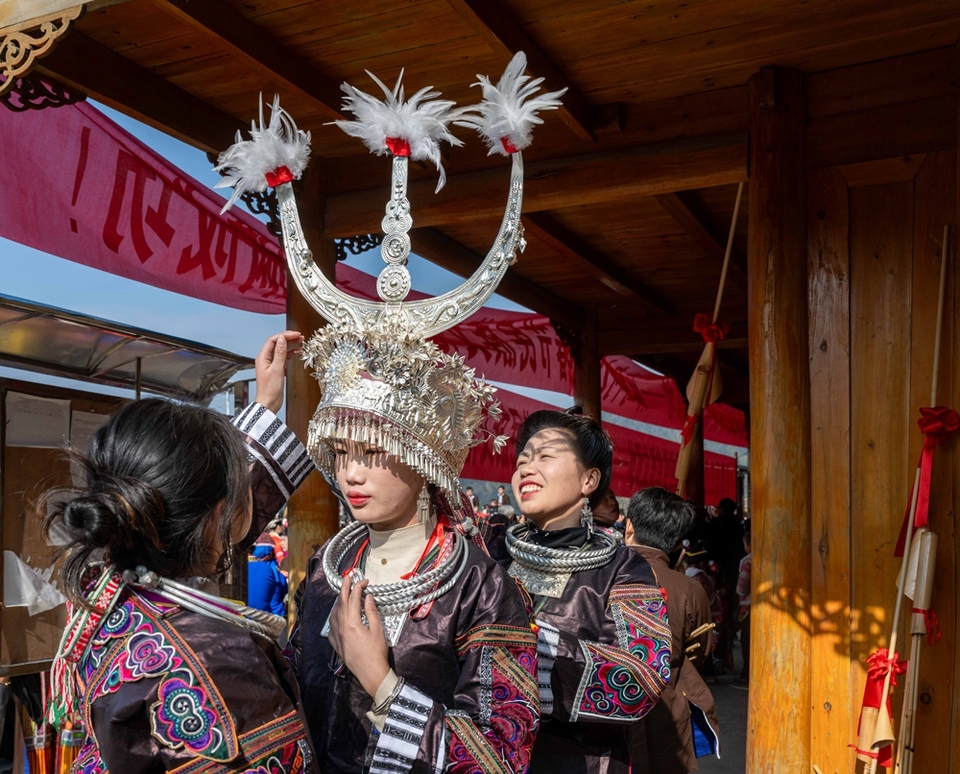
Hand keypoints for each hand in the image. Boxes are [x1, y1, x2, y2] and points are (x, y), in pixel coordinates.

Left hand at [254, 331, 302, 412]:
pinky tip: (297, 352)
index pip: (273, 340)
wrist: (269, 403)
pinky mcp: (276, 368)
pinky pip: (284, 357)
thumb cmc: (269, 390)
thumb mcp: (276, 369)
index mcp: (263, 357)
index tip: (295, 334)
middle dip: (288, 338)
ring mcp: (271, 363)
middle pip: (277, 343)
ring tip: (301, 341)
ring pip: (281, 349)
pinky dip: (291, 353)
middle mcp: (266, 359)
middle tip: (299, 336)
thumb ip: (280, 353)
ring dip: (291, 345)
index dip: (284, 335)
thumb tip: (281, 340)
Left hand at [328, 575, 389, 697]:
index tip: (364, 581)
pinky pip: (331, 625)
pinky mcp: (335, 643)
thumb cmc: (376, 652)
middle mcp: (341, 627)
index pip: (353, 599)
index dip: (358, 587)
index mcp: (352, 622)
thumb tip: (367, 597)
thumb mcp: (378, 630)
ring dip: (338, 601)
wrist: (370, 673)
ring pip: (334, 613)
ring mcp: (336, 635)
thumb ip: (371, 611)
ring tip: (344, 594)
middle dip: (344, 589)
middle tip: (348, 578)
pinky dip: (335, 615)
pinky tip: (338, 614)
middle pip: (341, 603)